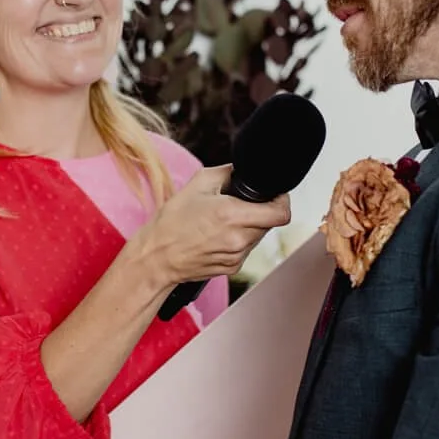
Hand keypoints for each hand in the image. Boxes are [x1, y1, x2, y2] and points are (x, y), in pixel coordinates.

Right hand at [134, 165, 291, 287]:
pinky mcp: (232, 268)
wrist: (156, 257)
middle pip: (270, 222)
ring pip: (258, 236)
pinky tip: (218, 235)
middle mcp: (238, 238)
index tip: (275, 196)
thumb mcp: (197, 184)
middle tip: (241, 205)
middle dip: (261, 211)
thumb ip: (228, 172)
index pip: (281, 213)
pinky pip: (246, 249)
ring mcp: (237, 256)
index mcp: (232, 215)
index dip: (282, 201)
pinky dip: (239, 240)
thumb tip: (244, 170)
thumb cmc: (172, 222)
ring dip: (250, 226)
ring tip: (225, 221)